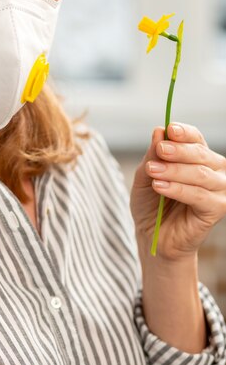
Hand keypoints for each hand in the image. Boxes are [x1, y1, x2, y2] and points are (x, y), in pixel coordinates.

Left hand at [130, 122, 225, 260]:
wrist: (153, 234)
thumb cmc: (151, 202)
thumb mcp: (145, 174)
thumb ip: (153, 154)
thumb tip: (159, 131)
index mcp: (197, 156)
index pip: (195, 138)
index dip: (184, 133)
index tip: (170, 129)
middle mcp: (213, 169)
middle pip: (200, 153)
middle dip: (177, 151)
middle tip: (159, 150)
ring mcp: (219, 189)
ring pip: (199, 173)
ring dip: (174, 171)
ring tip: (153, 171)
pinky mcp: (217, 209)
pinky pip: (199, 195)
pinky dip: (178, 189)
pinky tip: (160, 186)